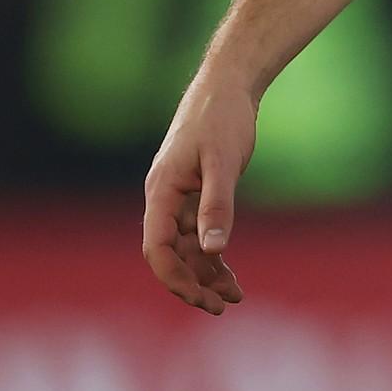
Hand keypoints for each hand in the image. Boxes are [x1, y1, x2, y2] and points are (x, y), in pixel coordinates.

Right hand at [142, 78, 256, 314]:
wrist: (229, 83)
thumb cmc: (223, 117)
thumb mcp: (224, 161)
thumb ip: (217, 204)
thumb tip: (212, 251)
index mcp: (161, 191)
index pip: (156, 248)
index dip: (174, 277)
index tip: (200, 298)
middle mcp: (165, 198)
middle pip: (171, 254)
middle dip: (193, 283)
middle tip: (222, 307)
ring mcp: (180, 196)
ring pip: (187, 247)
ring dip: (206, 274)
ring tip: (234, 298)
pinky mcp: (197, 192)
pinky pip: (199, 233)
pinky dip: (213, 254)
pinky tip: (229, 275)